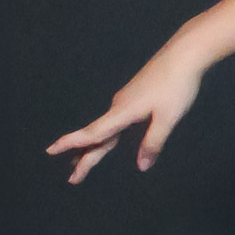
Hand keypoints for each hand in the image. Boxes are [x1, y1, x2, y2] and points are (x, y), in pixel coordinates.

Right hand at [46, 38, 207, 181]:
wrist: (184, 55)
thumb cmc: (177, 86)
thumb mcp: (167, 118)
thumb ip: (153, 143)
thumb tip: (142, 166)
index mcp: (122, 112)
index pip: (92, 133)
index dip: (71, 144)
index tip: (50, 150)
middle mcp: (118, 106)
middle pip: (97, 136)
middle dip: (84, 158)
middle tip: (73, 179)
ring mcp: (125, 100)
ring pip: (105, 129)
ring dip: (94, 147)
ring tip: (81, 162)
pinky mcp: (134, 96)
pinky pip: (114, 121)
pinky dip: (106, 135)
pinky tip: (107, 139)